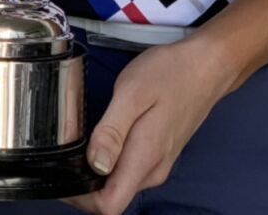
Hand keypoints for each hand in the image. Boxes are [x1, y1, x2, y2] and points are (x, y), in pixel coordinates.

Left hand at [64, 37, 240, 214]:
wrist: (207, 66)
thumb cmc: (170, 74)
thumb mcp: (133, 94)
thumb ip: (112, 131)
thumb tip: (94, 165)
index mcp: (145, 159)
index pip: (109, 206)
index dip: (79, 197)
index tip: (60, 172)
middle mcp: (152, 171)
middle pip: (110, 197)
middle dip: (82, 183)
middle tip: (63, 151)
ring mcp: (157, 164)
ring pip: (118, 184)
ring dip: (94, 172)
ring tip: (79, 141)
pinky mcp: (159, 154)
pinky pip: (127, 170)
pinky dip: (109, 161)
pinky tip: (102, 137)